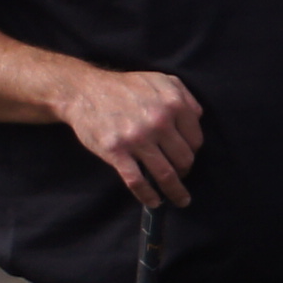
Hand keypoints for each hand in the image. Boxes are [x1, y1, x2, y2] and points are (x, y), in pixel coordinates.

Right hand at [55, 64, 203, 206]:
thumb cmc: (125, 87)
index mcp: (173, 103)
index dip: (193, 152)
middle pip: (184, 159)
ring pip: (166, 174)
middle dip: (185, 171)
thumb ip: (184, 96)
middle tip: (180, 175)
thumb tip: (198, 120)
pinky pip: (137, 181)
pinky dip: (148, 196)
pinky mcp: (116, 151)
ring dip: (176, 192)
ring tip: (180, 199)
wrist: (84, 91)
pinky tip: (154, 202)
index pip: (195, 139)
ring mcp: (137, 138)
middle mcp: (159, 121)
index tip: (186, 158)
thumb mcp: (161, 80)